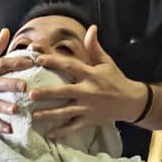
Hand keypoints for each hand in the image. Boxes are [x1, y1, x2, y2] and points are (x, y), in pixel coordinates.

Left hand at [27, 26, 146, 134]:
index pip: (70, 66)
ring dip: (49, 115)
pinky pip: (73, 127)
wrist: (131, 102)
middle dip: (47, 93)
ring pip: (66, 112)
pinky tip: (49, 134)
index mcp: (91, 75)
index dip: (54, 62)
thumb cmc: (115, 80)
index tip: (38, 58)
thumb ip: (94, 48)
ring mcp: (88, 108)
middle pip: (64, 92)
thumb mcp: (106, 62)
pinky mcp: (89, 120)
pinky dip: (62, 132)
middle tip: (31, 94)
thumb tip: (91, 28)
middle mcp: (88, 91)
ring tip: (33, 116)